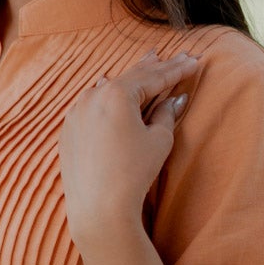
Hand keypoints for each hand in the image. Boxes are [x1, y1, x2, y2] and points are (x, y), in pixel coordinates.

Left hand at [59, 48, 199, 241]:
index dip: (177, 69)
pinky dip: (107, 96)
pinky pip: (92, 105)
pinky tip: (109, 84)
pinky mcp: (68, 130)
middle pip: (131, 79)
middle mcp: (91, 96)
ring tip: (149, 61)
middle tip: (177, 56)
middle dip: (157, 68)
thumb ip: (166, 114)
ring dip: (131, 79)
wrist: (98, 208)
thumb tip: (173, 99)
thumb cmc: (133, 173)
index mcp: (116, 93)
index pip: (154, 77)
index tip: (194, 61)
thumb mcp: (158, 140)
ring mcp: (76, 113)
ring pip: (108, 88)